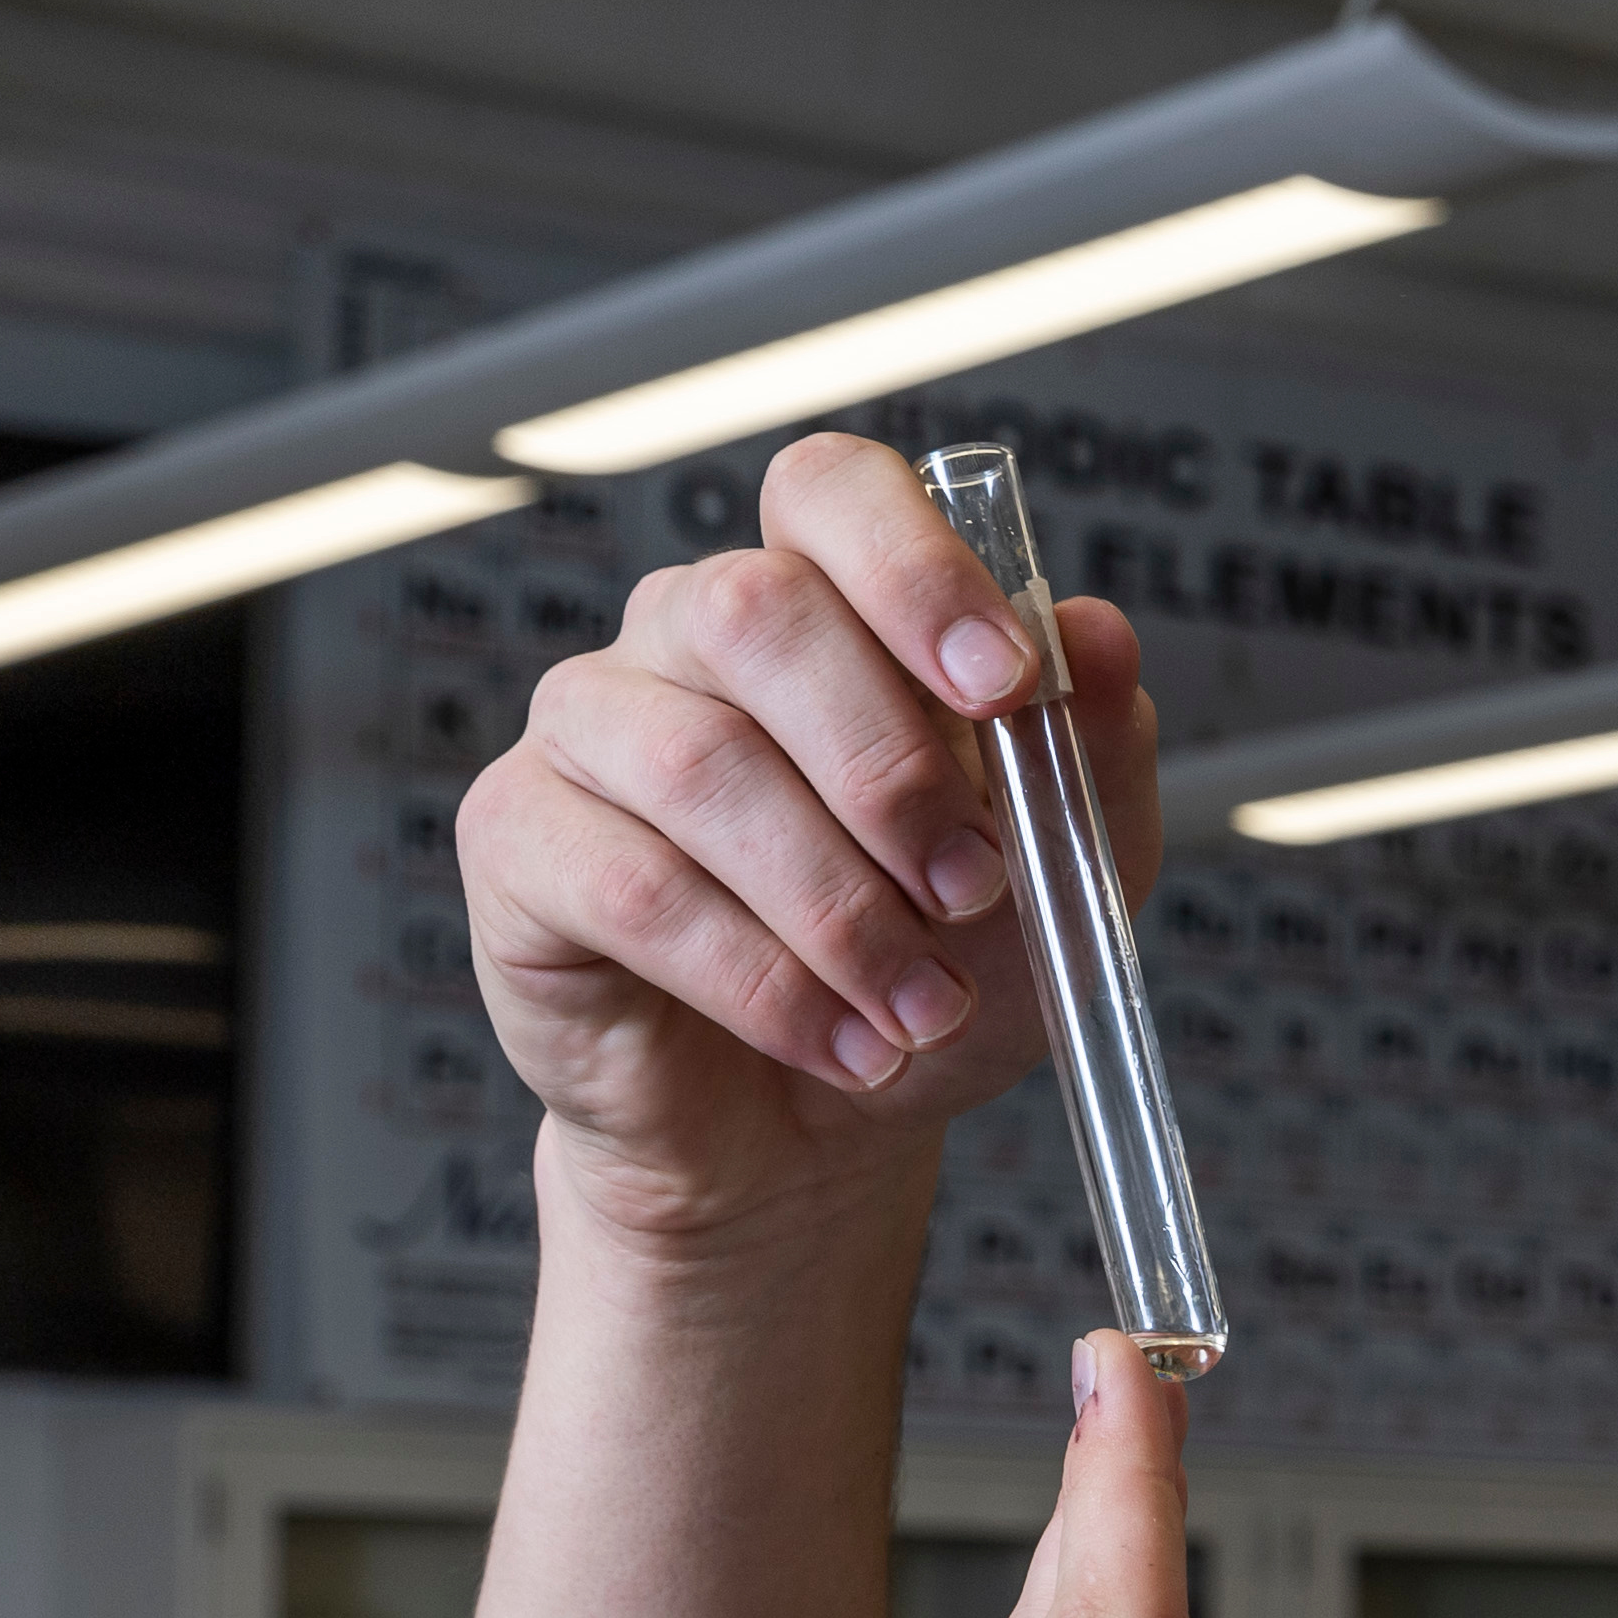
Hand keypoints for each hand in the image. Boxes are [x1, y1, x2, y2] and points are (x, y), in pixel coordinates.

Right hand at [457, 433, 1155, 1254]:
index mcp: (823, 604)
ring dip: (837, 904)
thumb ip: (1089, 748)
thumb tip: (1098, 634)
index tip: (1003, 685)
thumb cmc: (936, 963)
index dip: (912, 567)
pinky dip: (764, 982)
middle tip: (973, 892)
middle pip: (756, 612)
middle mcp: (685, 636)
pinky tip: (844, 1043)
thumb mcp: (1065, 870)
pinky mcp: (519, 841)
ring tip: (922, 1006)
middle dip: (888, 769)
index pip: (829, 492)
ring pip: (696, 760)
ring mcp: (587, 727)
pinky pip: (631, 886)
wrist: (824, 1126)